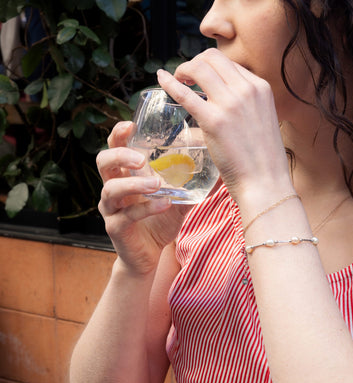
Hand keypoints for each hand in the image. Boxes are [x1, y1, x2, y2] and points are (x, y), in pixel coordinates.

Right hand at [97, 121, 187, 274]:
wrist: (149, 257)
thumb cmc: (159, 223)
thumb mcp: (177, 202)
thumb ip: (191, 187)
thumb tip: (219, 173)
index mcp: (124, 175)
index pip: (114, 147)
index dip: (119, 134)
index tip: (132, 125)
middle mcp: (113, 188)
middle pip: (103, 161)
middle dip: (120, 155)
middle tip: (142, 158)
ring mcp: (111, 209)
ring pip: (111, 189)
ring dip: (134, 184)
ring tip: (156, 184)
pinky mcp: (116, 228)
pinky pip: (127, 215)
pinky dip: (146, 208)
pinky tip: (164, 204)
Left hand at [157, 50, 292, 204]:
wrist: (267, 185)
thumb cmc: (265, 163)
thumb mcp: (264, 123)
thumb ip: (248, 109)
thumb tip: (227, 110)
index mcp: (261, 88)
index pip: (230, 63)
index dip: (211, 67)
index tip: (201, 78)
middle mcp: (247, 90)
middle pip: (213, 58)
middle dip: (195, 62)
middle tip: (185, 77)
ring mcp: (230, 104)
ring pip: (199, 67)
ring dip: (183, 69)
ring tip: (177, 80)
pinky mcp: (214, 121)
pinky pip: (185, 94)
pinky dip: (170, 83)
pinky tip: (162, 79)